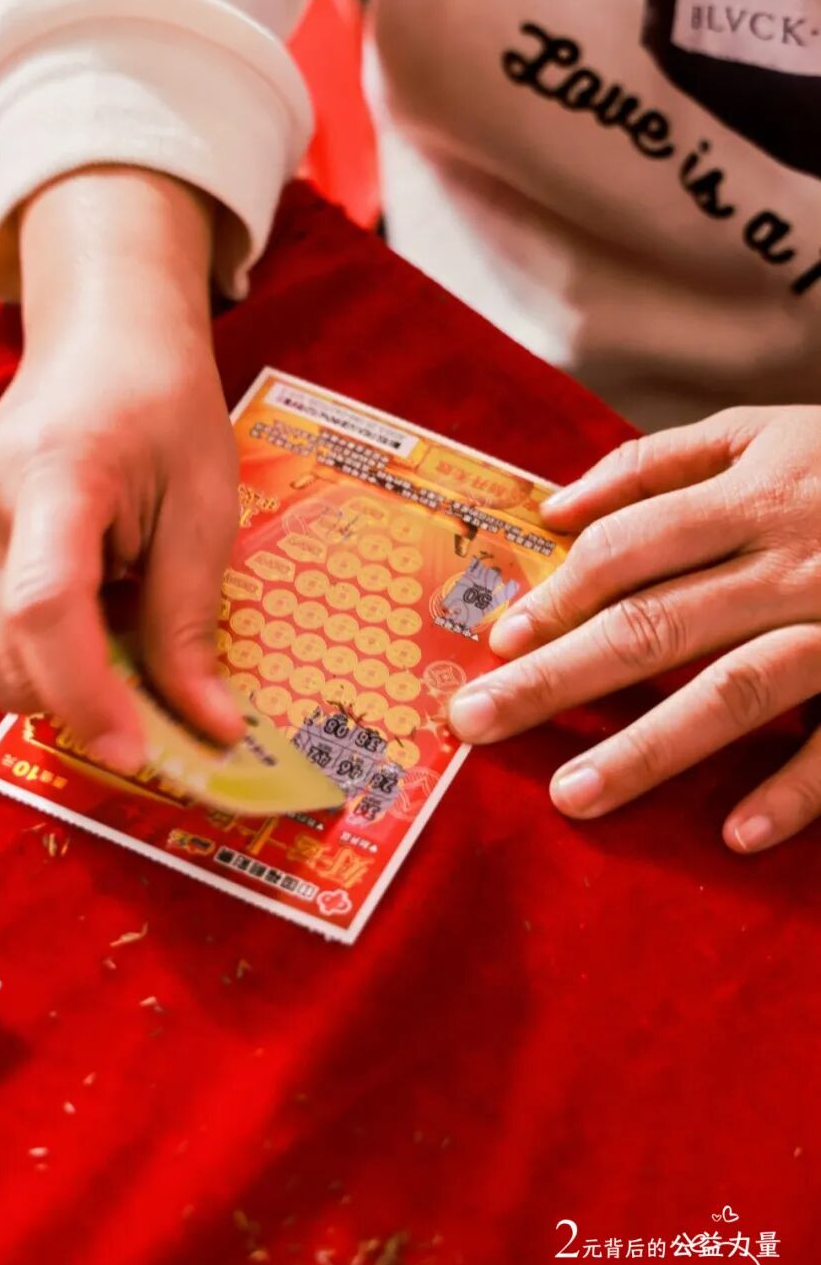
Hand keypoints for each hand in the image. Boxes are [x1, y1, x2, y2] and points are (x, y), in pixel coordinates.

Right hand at [0, 168, 244, 769]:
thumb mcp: (206, 507)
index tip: (140, 753)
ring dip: (67, 680)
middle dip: (91, 702)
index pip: (46, 607)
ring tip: (128, 619)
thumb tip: (210, 730)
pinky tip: (93, 604)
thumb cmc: (165, 408)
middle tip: (169, 698)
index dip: (88, 695)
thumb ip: (191, 621)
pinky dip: (44, 655)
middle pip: (16, 657)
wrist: (101, 340)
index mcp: (53, 475)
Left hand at [447, 407, 820, 852]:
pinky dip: (798, 787)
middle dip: (555, 679)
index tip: (498, 644)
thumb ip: (658, 461)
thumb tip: (554, 506)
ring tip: (573, 796)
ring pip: (736, 688)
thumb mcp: (766, 428)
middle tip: (475, 724)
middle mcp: (791, 559)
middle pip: (653, 624)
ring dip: (651, 747)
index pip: (628, 551)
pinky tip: (738, 836)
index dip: (557, 597)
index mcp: (753, 492)